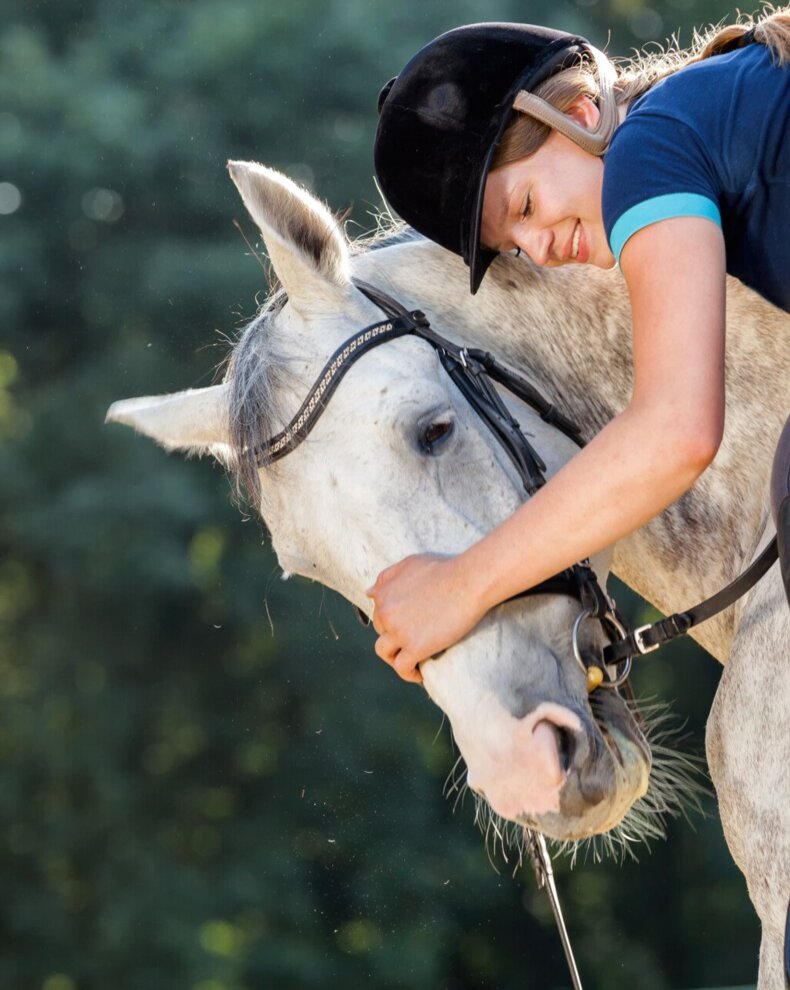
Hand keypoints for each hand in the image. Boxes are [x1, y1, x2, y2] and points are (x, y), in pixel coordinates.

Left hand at [366, 553, 487, 683]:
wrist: (469, 581)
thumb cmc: (445, 569)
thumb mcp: (410, 564)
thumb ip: (387, 577)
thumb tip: (368, 592)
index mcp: (383, 594)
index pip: (378, 615)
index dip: (393, 621)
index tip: (408, 625)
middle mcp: (386, 613)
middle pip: (382, 633)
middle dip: (395, 636)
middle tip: (415, 639)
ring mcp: (399, 632)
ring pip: (385, 653)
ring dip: (394, 658)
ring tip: (411, 660)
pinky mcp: (415, 647)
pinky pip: (402, 668)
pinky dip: (409, 674)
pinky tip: (420, 673)